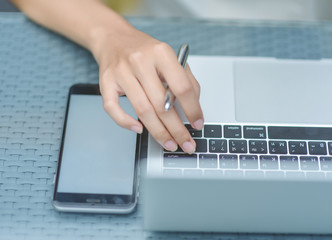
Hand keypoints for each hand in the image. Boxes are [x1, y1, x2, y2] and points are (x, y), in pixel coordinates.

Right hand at [91, 26, 203, 153]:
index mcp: (161, 53)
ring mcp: (121, 73)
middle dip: (177, 129)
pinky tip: (139, 129)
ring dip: (158, 132)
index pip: (182, 87)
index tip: (198, 124)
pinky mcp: (106, 82)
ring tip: (169, 143)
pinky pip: (113, 108)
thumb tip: (194, 106)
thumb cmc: (144, 50)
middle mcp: (140, 62)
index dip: (193, 109)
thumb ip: (185, 79)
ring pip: (142, 110)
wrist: (114, 38)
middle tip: (186, 143)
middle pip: (162, 104)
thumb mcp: (169, 57)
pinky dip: (126, 122)